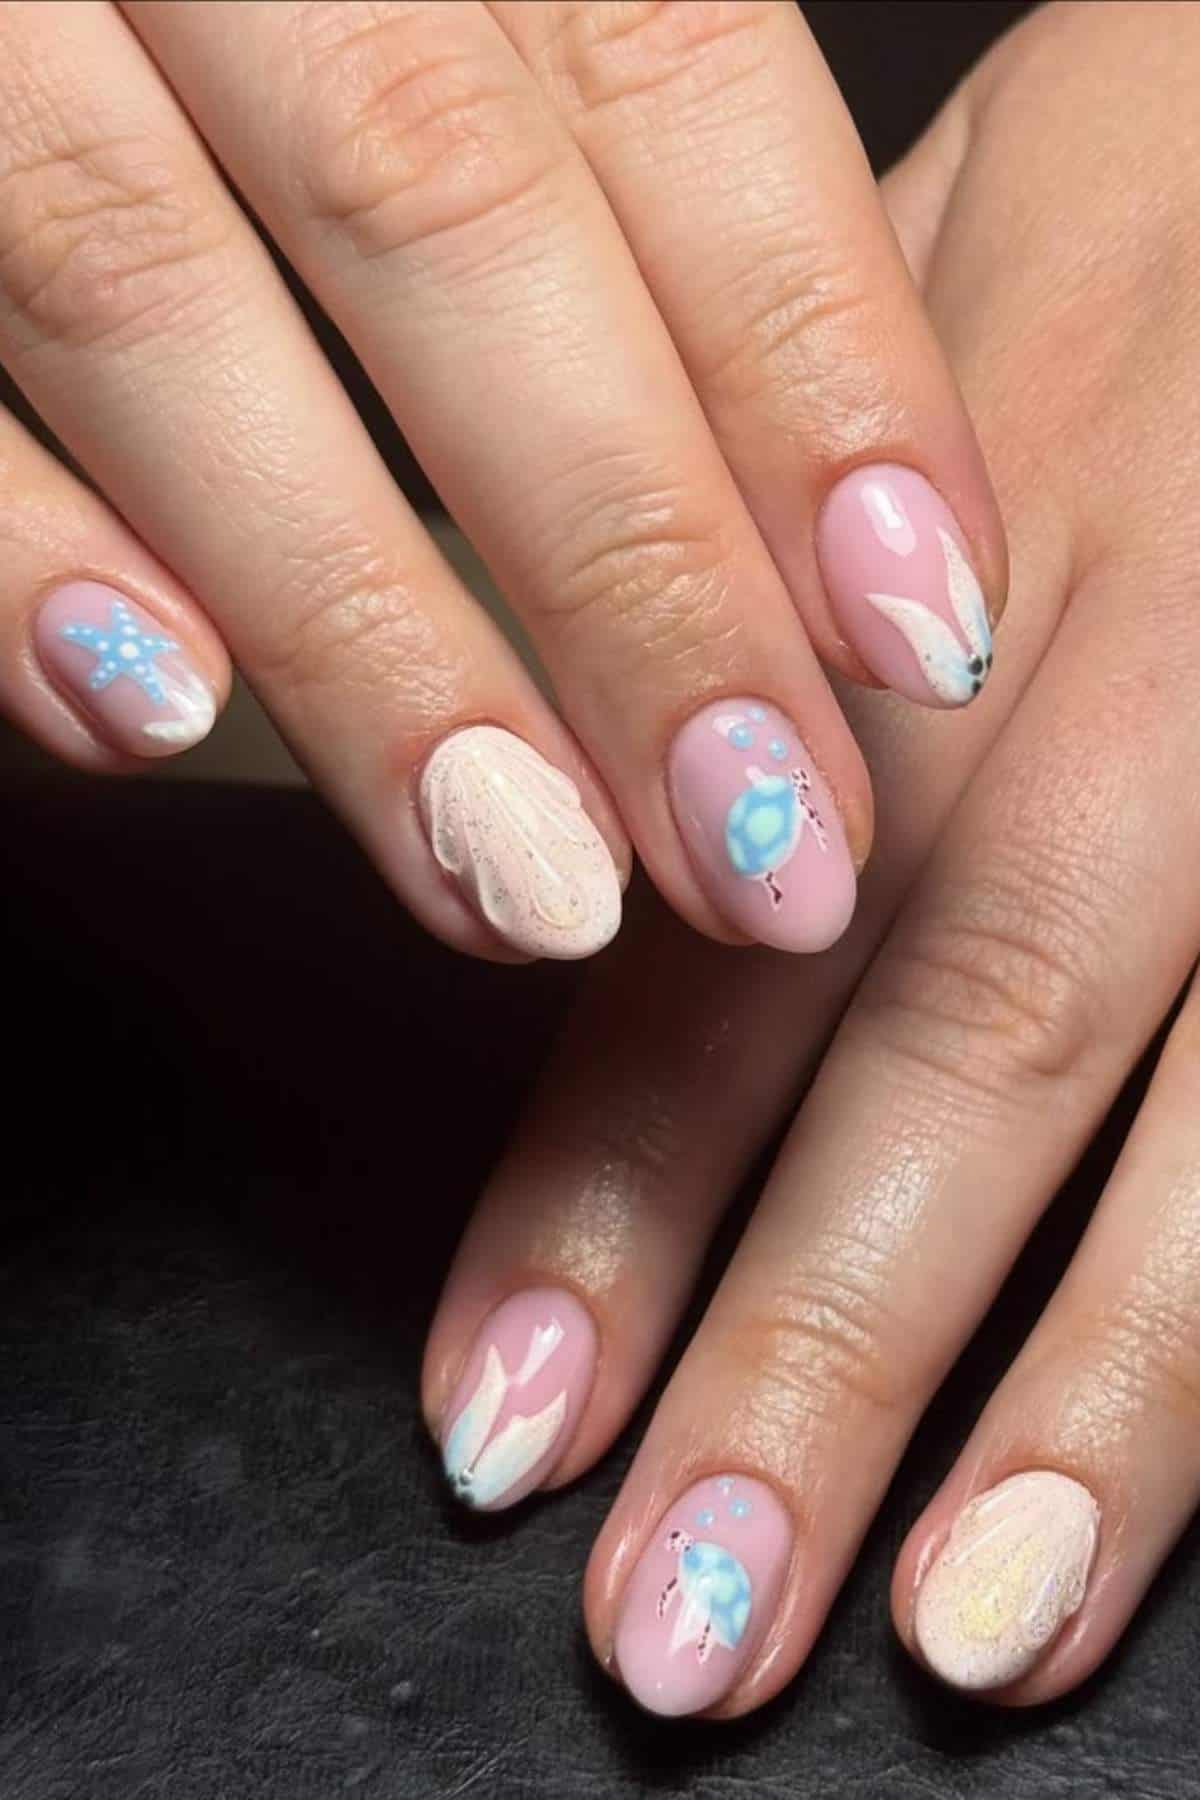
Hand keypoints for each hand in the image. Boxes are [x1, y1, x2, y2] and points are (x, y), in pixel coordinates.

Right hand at [0, 1, 1005, 960]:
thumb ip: (563, 162)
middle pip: (446, 210)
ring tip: (521, 874)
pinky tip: (152, 721)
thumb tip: (778, 498)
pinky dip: (21, 551)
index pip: (661, 56)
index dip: (810, 352)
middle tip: (765, 844)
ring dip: (362, 630)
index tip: (922, 622)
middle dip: (629, 565)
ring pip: (153, 296)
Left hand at [423, 0, 1199, 1714]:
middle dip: (818, 1360)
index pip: (725, 916)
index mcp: (927, 542)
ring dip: (1084, 1403)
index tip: (506, 1413)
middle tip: (686, 1621)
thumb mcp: (874, 308)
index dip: (609, 1193)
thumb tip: (571, 809)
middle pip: (957, 1044)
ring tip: (954, 1632)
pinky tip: (1174, 1481)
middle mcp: (1134, 655)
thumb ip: (732, 576)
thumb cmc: (1133, 200)